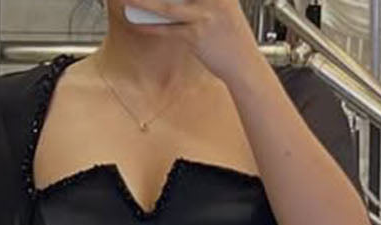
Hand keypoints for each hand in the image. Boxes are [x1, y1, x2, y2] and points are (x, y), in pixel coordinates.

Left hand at [126, 0, 263, 87]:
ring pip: (166, 6)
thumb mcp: (221, 5)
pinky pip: (167, 29)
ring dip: (143, 2)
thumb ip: (200, 0)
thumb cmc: (230, 34)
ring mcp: (204, 15)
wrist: (244, 63)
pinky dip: (149, 25)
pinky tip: (136, 21)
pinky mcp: (197, 35)